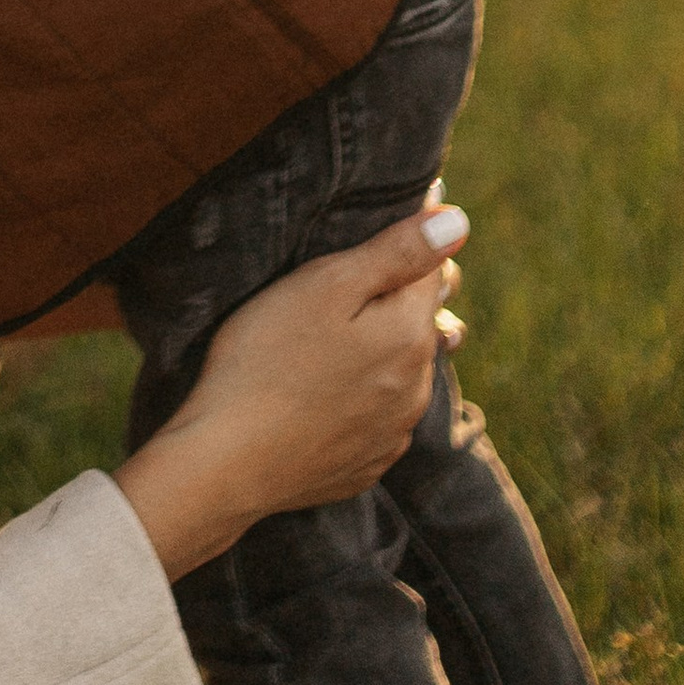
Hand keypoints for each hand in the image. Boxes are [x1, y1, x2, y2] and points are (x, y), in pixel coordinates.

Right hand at [115, 198, 466, 581]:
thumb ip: (396, 253)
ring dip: (386, 353)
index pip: (433, 271)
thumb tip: (458, 220)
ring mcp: (394, 433)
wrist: (224, 463)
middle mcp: (417, 388)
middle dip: (400, 301)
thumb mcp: (323, 287)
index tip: (377, 233)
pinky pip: (381, 419)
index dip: (408, 246)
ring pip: (406, 375)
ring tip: (339, 340)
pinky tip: (326, 394)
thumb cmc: (264, 360)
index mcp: (410, 335)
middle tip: (350, 285)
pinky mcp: (366, 464)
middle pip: (423, 325)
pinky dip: (366, 400)